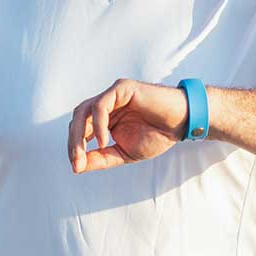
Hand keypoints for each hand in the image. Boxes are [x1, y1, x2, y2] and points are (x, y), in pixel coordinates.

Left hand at [67, 78, 188, 173]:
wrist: (181, 124)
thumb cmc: (157, 135)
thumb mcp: (124, 153)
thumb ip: (101, 158)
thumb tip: (77, 166)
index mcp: (105, 118)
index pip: (80, 130)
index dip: (74, 148)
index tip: (76, 167)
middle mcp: (106, 104)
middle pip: (78, 119)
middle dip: (74, 142)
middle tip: (76, 162)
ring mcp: (112, 95)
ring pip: (84, 110)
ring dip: (80, 133)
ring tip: (83, 153)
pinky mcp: (122, 88)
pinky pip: (101, 105)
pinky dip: (99, 124)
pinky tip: (104, 141)